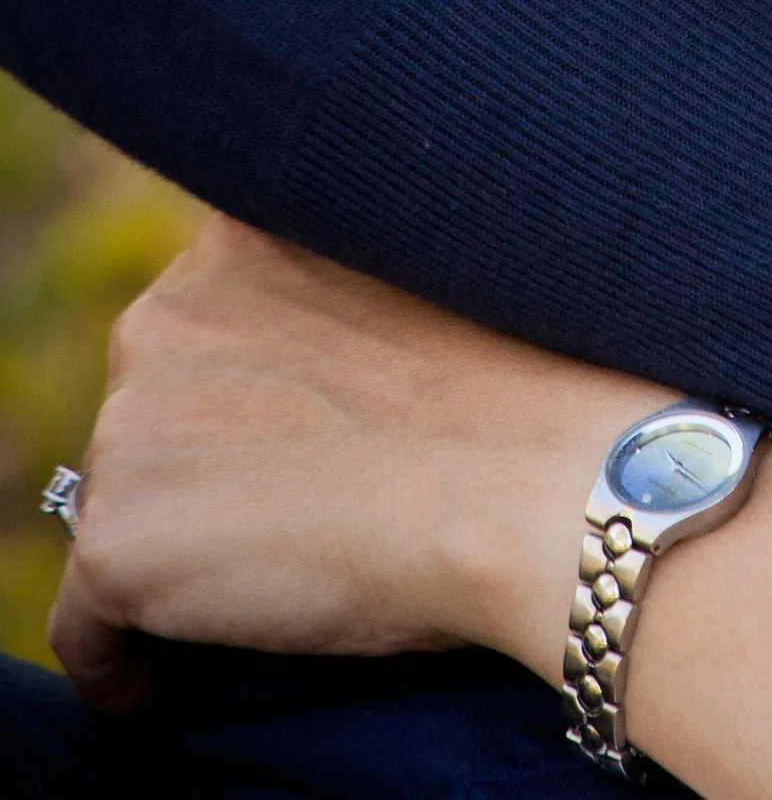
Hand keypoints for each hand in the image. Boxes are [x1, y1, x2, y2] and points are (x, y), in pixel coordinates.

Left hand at [50, 216, 650, 711]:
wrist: (540, 482)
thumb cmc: (515, 388)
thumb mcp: (412, 277)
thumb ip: (331, 300)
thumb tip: (311, 376)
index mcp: (240, 236)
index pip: (202, 333)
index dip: (245, 397)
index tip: (291, 445)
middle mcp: (163, 314)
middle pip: (152, 414)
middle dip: (204, 461)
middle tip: (293, 512)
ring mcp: (130, 428)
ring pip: (128, 510)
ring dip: (180, 547)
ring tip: (270, 582)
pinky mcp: (119, 539)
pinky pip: (88, 626)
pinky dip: (123, 658)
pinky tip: (168, 677)